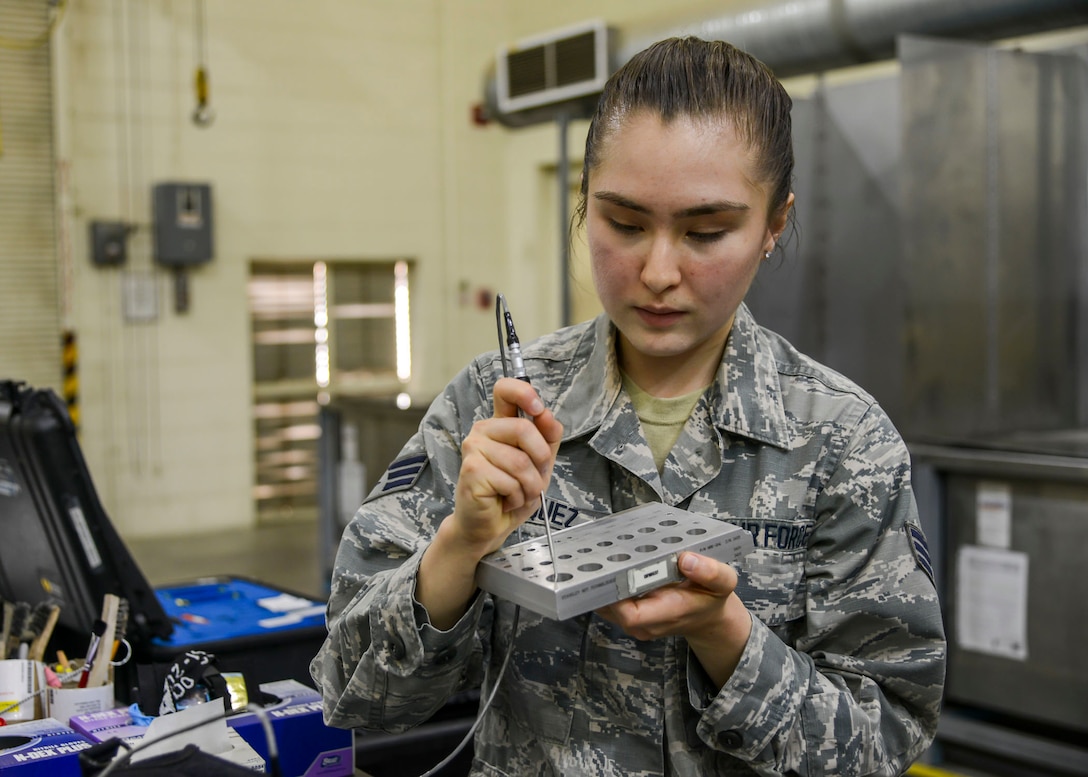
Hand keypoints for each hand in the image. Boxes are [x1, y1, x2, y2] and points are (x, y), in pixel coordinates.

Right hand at [418, 377, 562, 628]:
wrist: (489, 525)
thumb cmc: (511, 492)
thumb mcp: (539, 462)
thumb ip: (547, 437)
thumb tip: (549, 415)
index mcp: (499, 424)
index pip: (504, 390)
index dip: (524, 392)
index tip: (538, 408)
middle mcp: (482, 431)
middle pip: (523, 428)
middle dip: (540, 460)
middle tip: (533, 479)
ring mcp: (473, 449)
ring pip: (520, 461)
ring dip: (530, 485)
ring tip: (519, 493)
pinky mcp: (472, 471)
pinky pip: (511, 481)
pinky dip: (518, 497)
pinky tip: (506, 500)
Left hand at [596, 551, 751, 687]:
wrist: (707, 617)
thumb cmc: (712, 597)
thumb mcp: (723, 582)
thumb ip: (710, 572)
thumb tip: (686, 560)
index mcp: (668, 613)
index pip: (631, 614)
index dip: (615, 595)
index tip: (612, 569)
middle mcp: (646, 623)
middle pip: (611, 608)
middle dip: (604, 583)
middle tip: (600, 554)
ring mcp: (636, 622)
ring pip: (606, 605)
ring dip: (602, 583)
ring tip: (601, 556)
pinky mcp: (629, 616)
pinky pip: (609, 602)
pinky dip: (607, 585)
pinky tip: (609, 565)